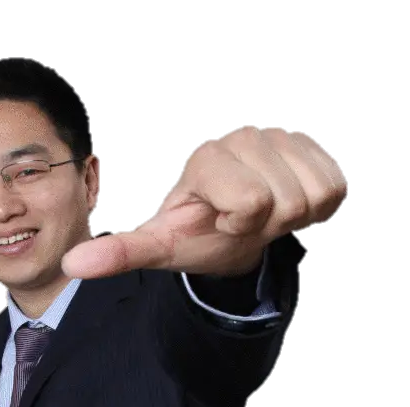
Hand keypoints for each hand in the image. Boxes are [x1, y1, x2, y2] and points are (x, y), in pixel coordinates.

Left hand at [61, 127, 347, 279]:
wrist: (237, 222)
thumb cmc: (199, 231)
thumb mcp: (161, 245)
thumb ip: (122, 252)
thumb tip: (72, 266)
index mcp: (209, 158)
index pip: (251, 202)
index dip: (242, 223)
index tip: (224, 219)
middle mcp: (247, 136)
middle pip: (288, 202)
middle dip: (270, 223)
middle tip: (248, 219)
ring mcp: (285, 136)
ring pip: (318, 193)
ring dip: (296, 215)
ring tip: (268, 211)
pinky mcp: (315, 145)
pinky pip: (338, 185)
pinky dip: (320, 206)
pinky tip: (291, 200)